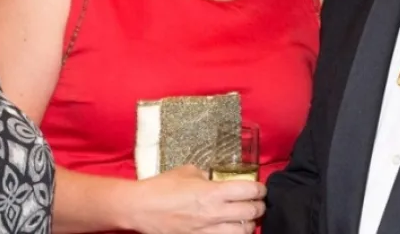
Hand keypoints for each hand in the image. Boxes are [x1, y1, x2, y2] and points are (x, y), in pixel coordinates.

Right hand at [126, 164, 265, 233]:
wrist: (140, 208)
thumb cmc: (161, 186)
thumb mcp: (187, 171)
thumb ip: (206, 175)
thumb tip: (214, 178)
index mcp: (213, 191)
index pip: (249, 190)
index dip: (260, 189)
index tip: (260, 188)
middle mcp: (214, 212)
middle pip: (251, 212)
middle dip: (259, 207)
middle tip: (257, 203)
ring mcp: (207, 230)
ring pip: (243, 232)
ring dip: (249, 225)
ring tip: (247, 220)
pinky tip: (231, 230)